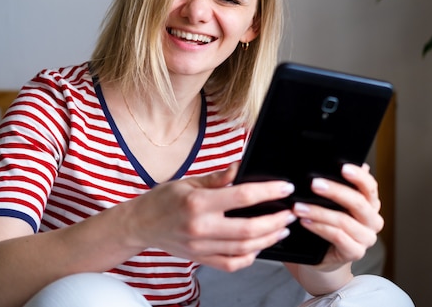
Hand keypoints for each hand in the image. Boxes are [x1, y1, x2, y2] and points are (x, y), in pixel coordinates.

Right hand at [128, 163, 295, 270]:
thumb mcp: (189, 180)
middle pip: (248, 229)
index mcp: (198, 203)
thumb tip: (241, 167)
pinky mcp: (200, 259)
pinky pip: (231, 264)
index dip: (268, 192)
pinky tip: (260, 247)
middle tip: (290, 213)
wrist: (140, 224)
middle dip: (275, 221)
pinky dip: (249, 257)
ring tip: (282, 228)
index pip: (241, 197)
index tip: (285, 188)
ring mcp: (200, 247)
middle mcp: (200, 227)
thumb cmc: (164, 200)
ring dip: (268, 240)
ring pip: (244, 250)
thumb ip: (218, 177)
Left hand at [292, 163, 382, 271]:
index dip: (358, 176)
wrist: (324, 257)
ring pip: (343, 220)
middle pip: (357, 202)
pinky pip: (337, 236)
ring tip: (299, 207)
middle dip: (334, 191)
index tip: (342, 167)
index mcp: (371, 203)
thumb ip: (338, 185)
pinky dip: (318, 227)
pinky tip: (305, 221)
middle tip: (314, 184)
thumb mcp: (332, 203)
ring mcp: (366, 238)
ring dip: (318, 212)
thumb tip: (334, 161)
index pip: (370, 186)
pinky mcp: (355, 252)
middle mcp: (373, 220)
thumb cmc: (328, 224)